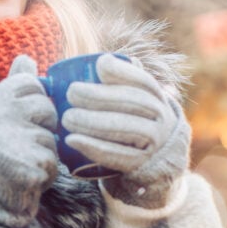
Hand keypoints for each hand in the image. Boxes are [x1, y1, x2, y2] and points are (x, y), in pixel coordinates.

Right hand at [0, 55, 58, 227]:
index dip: (34, 104)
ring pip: (51, 136)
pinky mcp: (27, 164)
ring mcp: (10, 140)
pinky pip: (53, 160)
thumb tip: (26, 58)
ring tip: (22, 163)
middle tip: (22, 146)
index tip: (21, 122)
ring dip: (44, 152)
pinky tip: (27, 179)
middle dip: (43, 128)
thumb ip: (13, 87)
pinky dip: (46, 173)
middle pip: (46, 108)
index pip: (30, 84)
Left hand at [61, 53, 189, 206]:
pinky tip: (72, 140)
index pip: (141, 80)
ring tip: (67, 118)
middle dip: (98, 96)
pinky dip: (93, 147)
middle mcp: (159, 116)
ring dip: (92, 122)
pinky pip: (118, 155)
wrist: (157, 154)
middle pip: (131, 103)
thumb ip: (117, 79)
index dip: (121, 71)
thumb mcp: (134, 96)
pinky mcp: (141, 163)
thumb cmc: (133, 116)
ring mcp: (153, 140)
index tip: (99, 65)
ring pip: (124, 128)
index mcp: (155, 95)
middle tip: (71, 93)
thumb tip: (81, 64)